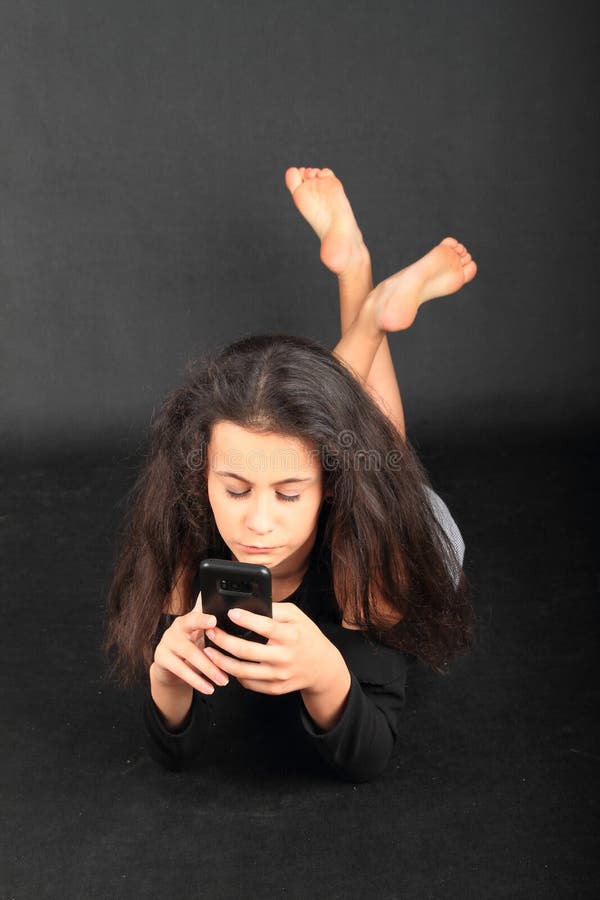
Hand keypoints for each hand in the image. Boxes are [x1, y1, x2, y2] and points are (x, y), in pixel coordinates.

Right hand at [152, 610, 229, 695]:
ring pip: (190, 653)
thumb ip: (216, 635)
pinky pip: (180, 669)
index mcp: (191, 618)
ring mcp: (167, 640)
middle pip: (192, 634)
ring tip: (224, 681)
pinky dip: (196, 681)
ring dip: (209, 669)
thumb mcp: (204, 640)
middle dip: (210, 637)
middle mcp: (177, 626)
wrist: (170, 668)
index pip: (198, 613)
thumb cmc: (194, 649)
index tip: (214, 620)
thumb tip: (239, 637)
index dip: (204, 617)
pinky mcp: (161, 657)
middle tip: (226, 656)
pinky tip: (209, 688)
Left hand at [202, 603, 347, 698]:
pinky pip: (248, 683)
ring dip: (221, 661)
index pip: (265, 627)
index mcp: (290, 635)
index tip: (230, 613)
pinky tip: (226, 664)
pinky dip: (234, 673)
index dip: (246, 619)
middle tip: (210, 632)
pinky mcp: (275, 688)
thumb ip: (275, 609)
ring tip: (209, 651)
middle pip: (246, 651)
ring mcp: (279, 675)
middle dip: (223, 640)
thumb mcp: (297, 616)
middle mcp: (284, 657)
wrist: (322, 667)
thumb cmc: (306, 636)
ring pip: (242, 671)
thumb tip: (249, 603)